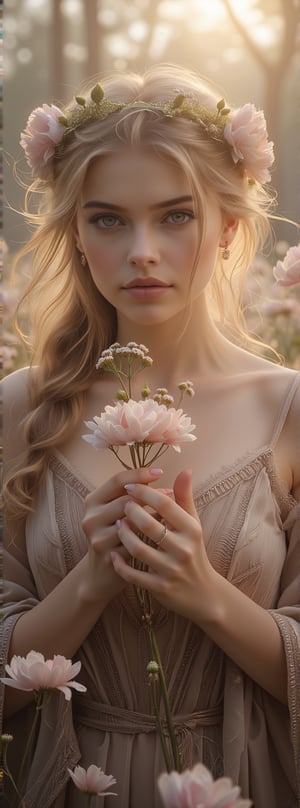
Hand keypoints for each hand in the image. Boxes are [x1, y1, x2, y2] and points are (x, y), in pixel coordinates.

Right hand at [81, 467, 163, 605]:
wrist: (101, 573)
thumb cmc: (116, 536)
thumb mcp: (118, 511)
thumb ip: (136, 492)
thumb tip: (170, 473)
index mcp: (92, 501)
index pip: (118, 480)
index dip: (140, 474)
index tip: (160, 472)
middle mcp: (91, 517)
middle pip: (126, 498)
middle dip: (151, 495)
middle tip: (170, 493)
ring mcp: (98, 537)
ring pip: (132, 520)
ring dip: (154, 515)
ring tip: (169, 513)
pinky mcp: (109, 555)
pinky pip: (136, 540)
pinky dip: (151, 535)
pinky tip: (162, 533)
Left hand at [111, 469, 218, 625]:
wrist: (203, 593)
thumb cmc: (194, 551)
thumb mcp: (193, 524)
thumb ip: (185, 498)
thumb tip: (185, 470)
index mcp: (191, 530)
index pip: (165, 504)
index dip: (145, 492)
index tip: (130, 486)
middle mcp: (183, 549)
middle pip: (149, 525)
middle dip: (130, 511)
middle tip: (122, 505)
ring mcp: (171, 570)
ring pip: (138, 549)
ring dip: (124, 535)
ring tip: (118, 525)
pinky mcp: (160, 588)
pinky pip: (133, 575)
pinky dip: (121, 564)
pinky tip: (114, 554)